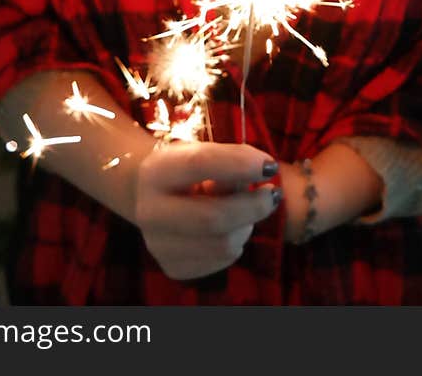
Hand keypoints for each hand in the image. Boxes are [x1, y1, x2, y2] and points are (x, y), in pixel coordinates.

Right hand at [134, 142, 280, 279]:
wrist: (155, 198)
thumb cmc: (189, 171)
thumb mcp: (205, 153)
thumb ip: (232, 160)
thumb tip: (264, 171)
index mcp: (156, 172)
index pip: (200, 164)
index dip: (240, 164)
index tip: (270, 166)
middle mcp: (149, 212)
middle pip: (213, 218)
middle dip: (253, 207)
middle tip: (272, 195)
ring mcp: (157, 245)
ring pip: (223, 245)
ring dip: (246, 226)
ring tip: (243, 211)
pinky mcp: (172, 268)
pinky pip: (222, 261)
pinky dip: (236, 244)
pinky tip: (228, 230)